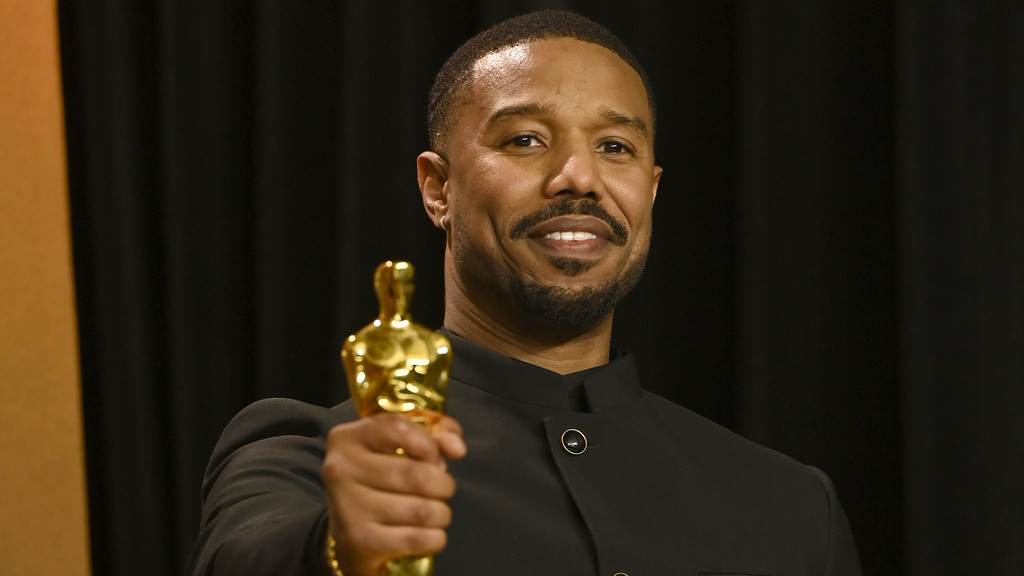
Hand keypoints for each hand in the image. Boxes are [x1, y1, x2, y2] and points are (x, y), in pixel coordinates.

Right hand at [321, 412, 465, 575]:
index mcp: (349, 438)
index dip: (429, 444)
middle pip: (417, 475)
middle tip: (441, 490)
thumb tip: (457, 448)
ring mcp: (348, 506)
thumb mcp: (402, 445)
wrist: (348, 535)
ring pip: (421, 510)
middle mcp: (341, 469)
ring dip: (441, 514)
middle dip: (443, 485)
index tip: (435, 458)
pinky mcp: (359, 541)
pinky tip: (428, 533)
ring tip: (435, 512)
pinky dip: (434, 538)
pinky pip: (417, 538)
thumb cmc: (382, 480)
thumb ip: (436, 432)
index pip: (399, 428)